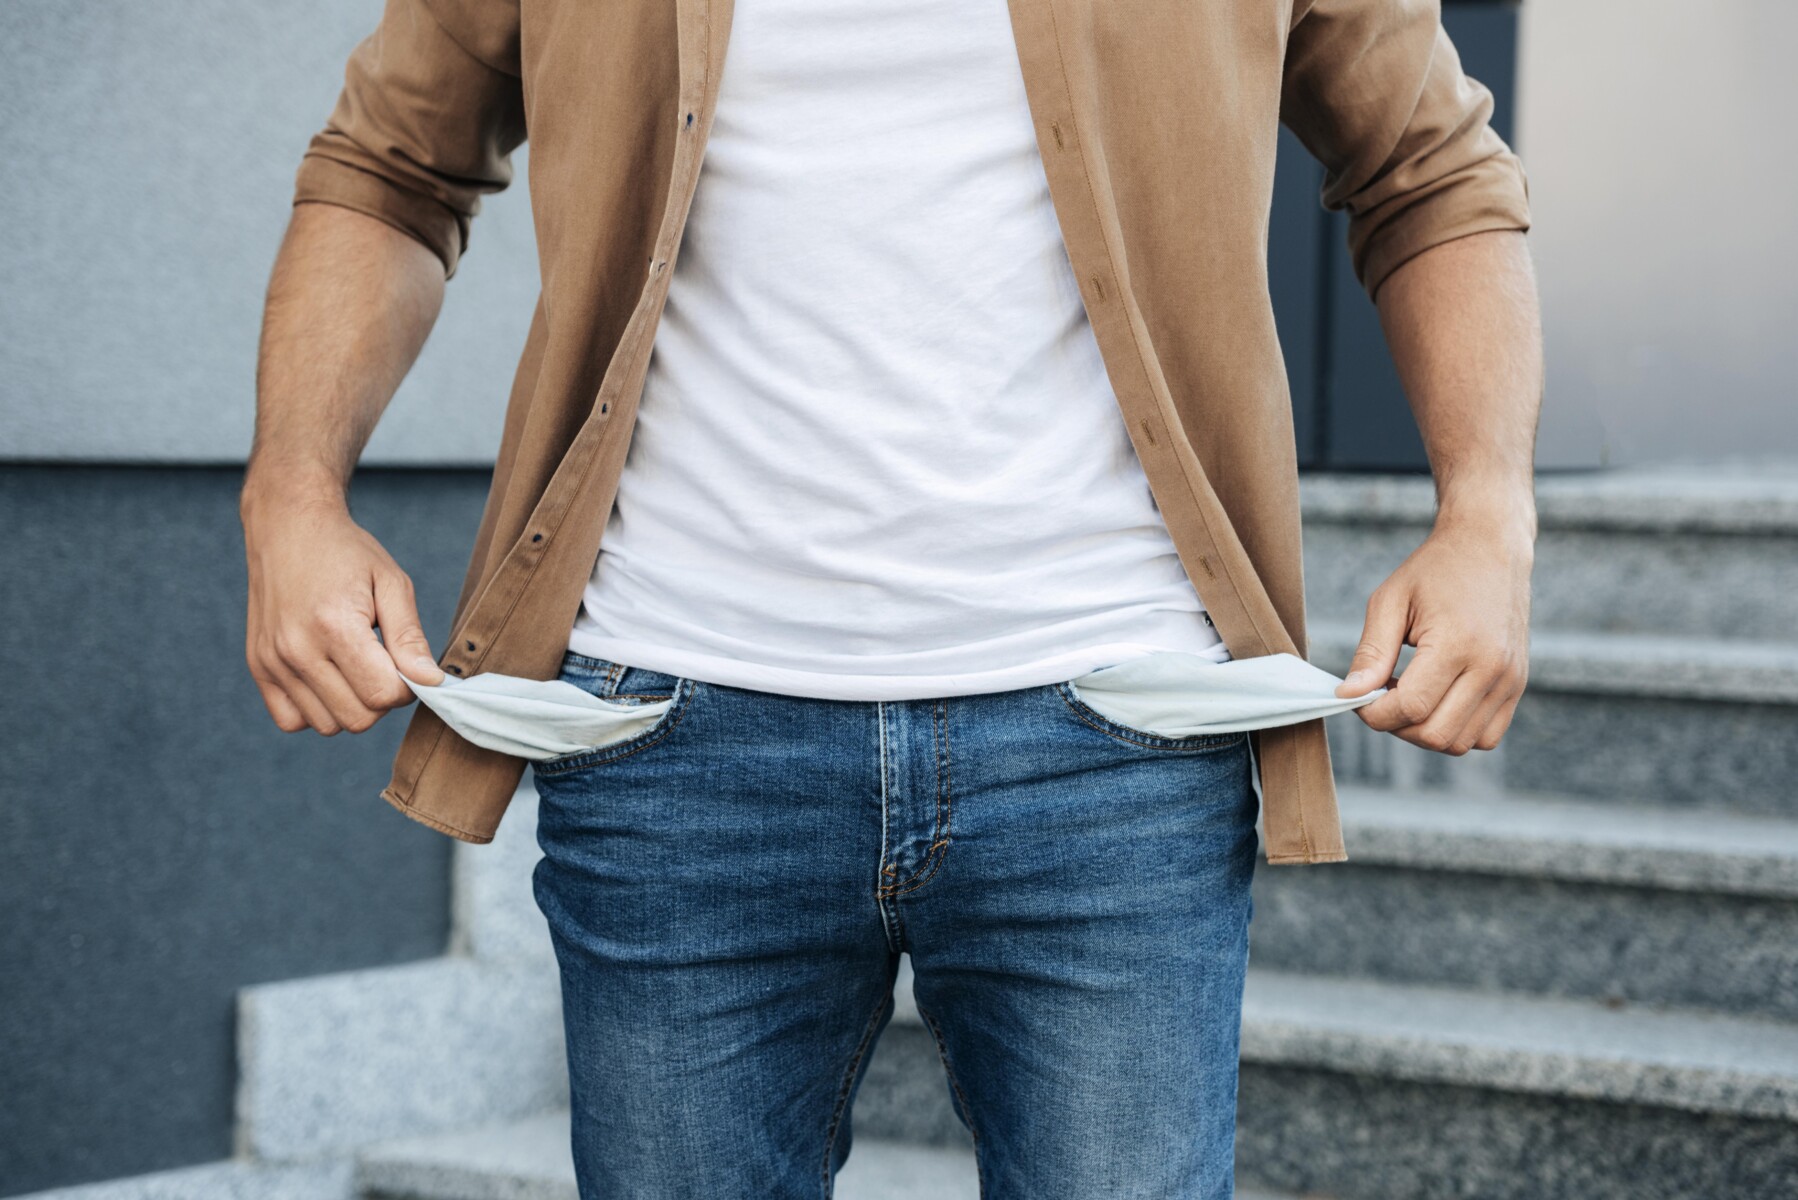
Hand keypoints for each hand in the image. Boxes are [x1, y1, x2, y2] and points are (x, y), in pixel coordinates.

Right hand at [241, 475, 444, 735]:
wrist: (288, 527)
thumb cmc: (346, 552)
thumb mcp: (392, 583)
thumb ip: (410, 637)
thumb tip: (430, 682)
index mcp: (334, 626)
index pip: (382, 695)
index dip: (406, 687)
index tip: (405, 662)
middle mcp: (296, 649)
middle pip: (357, 719)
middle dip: (381, 699)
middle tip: (382, 663)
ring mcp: (272, 662)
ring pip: (327, 725)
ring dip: (350, 706)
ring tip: (353, 664)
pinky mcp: (258, 667)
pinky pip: (292, 720)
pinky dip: (315, 709)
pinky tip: (327, 677)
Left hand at [1333, 511, 1533, 753]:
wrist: (1490, 546)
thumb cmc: (1435, 569)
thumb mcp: (1390, 601)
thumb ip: (1371, 653)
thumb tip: (1349, 695)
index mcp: (1458, 644)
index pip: (1411, 707)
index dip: (1375, 713)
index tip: (1358, 698)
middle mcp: (1492, 668)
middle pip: (1435, 734)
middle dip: (1397, 726)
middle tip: (1381, 696)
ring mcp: (1510, 680)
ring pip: (1460, 742)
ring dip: (1425, 731)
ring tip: (1410, 693)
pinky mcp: (1518, 686)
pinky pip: (1486, 736)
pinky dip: (1455, 730)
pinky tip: (1437, 699)